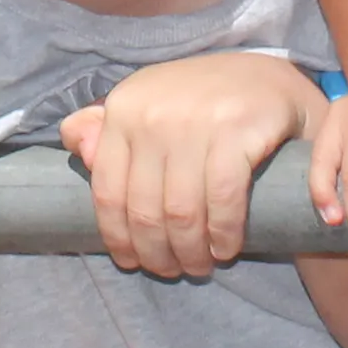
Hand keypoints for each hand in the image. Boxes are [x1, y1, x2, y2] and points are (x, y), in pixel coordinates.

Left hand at [60, 52, 325, 279]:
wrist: (271, 77)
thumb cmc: (204, 102)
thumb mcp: (150, 105)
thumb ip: (108, 128)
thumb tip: (77, 149)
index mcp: (124, 107)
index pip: (108, 190)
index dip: (118, 237)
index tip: (132, 262)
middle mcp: (153, 112)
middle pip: (145, 209)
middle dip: (157, 253)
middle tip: (173, 270)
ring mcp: (195, 120)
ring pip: (181, 212)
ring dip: (191, 252)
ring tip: (200, 265)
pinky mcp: (236, 130)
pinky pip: (221, 200)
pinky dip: (223, 234)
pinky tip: (226, 248)